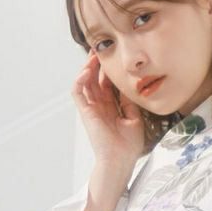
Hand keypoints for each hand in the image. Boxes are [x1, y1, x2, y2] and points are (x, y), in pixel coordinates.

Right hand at [73, 50, 145, 184]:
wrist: (120, 160)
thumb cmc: (128, 146)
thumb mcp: (134, 119)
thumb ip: (129, 103)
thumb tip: (129, 86)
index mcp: (111, 109)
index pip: (107, 85)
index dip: (109, 71)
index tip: (115, 58)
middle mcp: (99, 107)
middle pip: (95, 80)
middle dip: (97, 65)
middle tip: (102, 50)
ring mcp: (91, 109)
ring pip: (85, 83)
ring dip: (88, 68)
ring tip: (93, 55)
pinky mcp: (85, 112)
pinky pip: (77, 93)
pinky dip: (79, 80)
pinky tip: (86, 71)